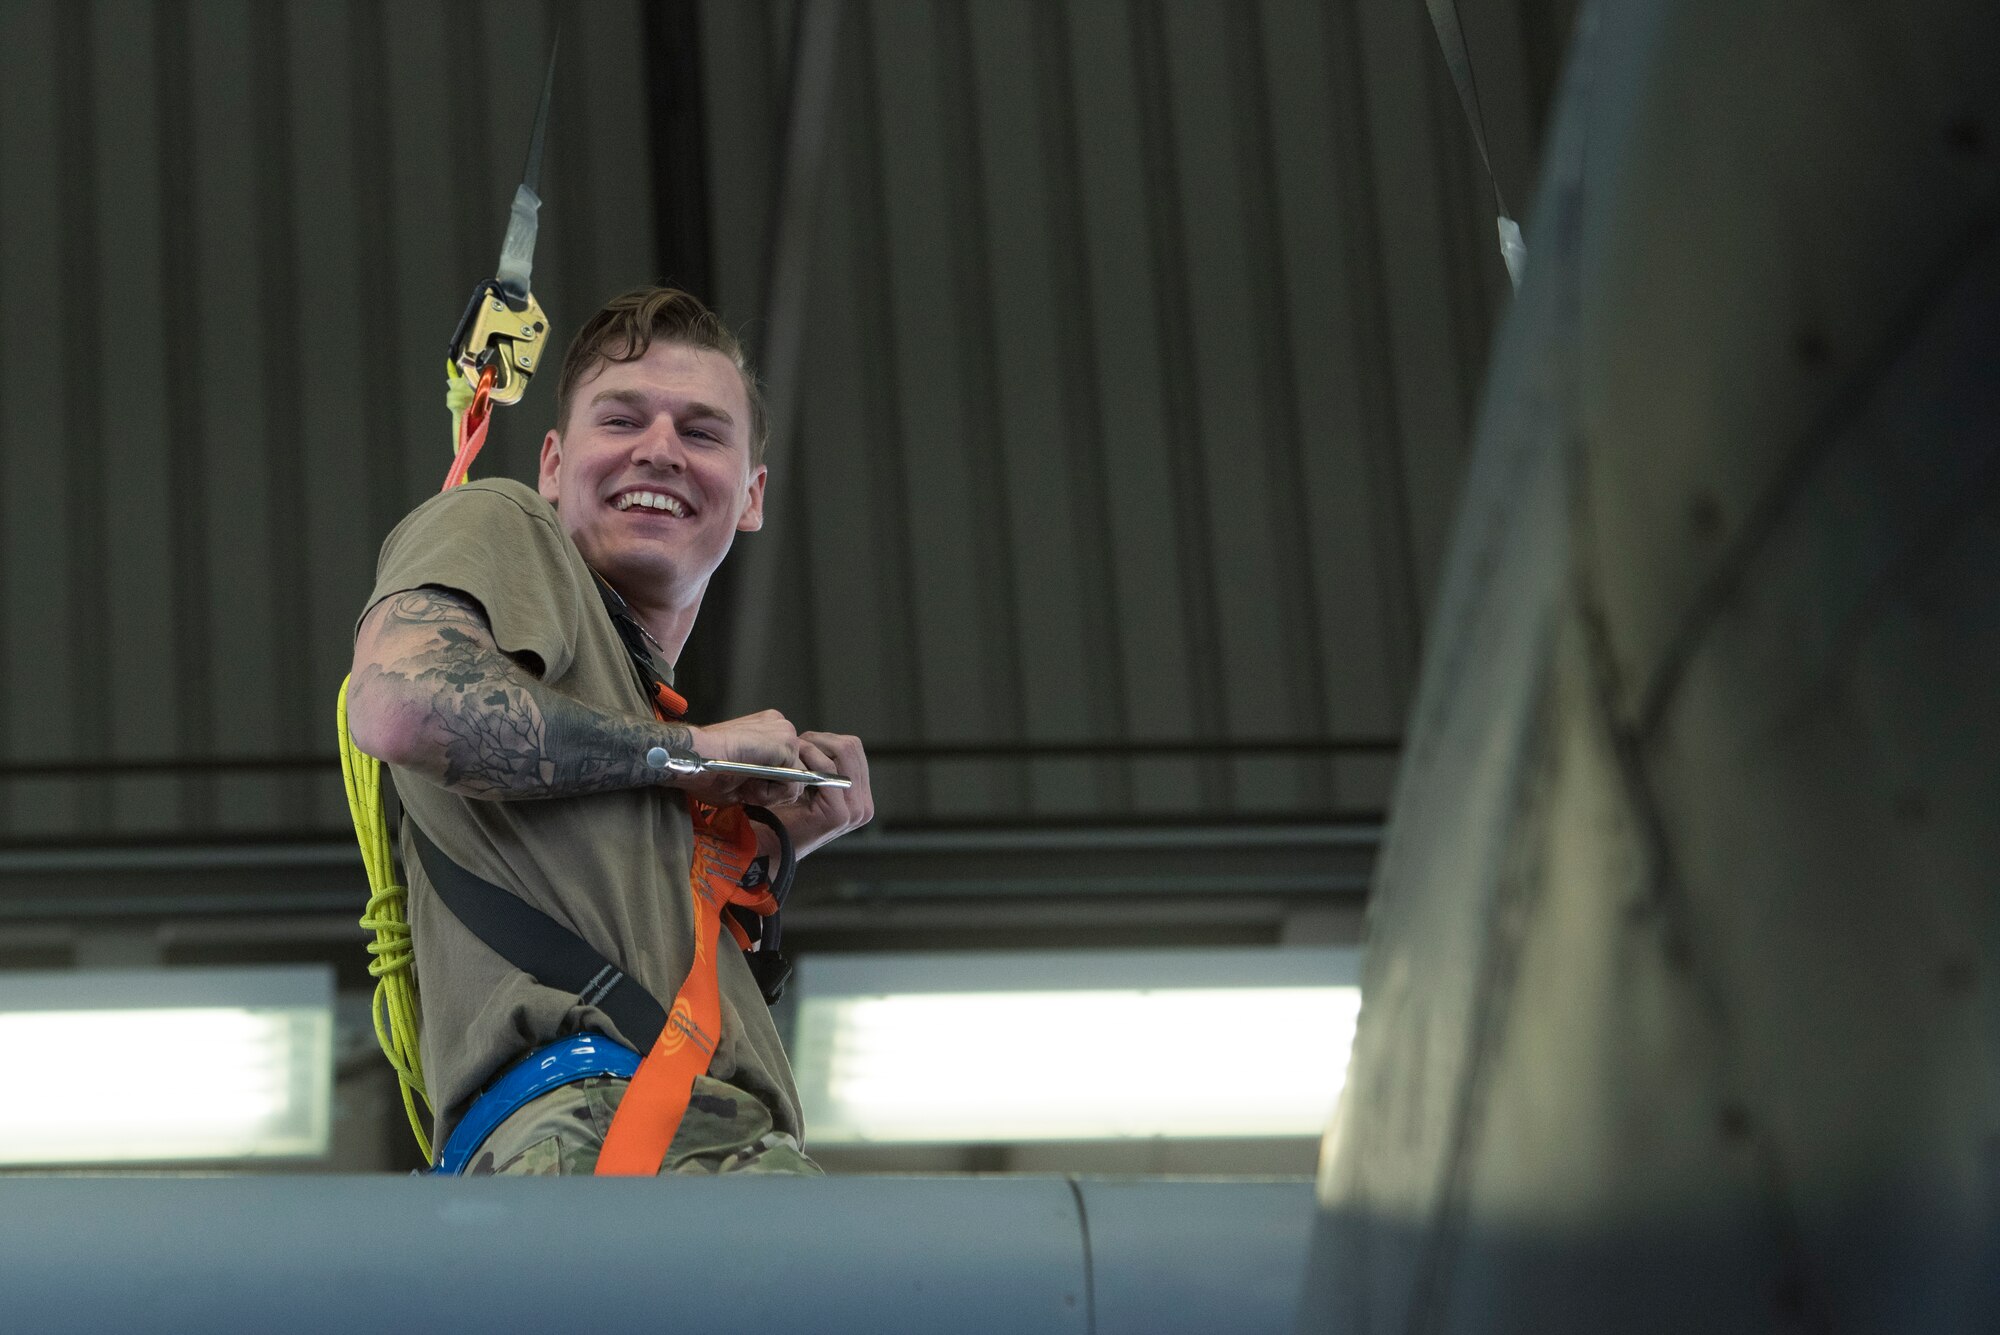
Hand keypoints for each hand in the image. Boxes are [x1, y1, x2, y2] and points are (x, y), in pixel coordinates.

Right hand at [677, 710, 804, 807]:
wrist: (693, 757)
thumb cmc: (706, 769)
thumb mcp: (744, 775)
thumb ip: (764, 778)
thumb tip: (780, 790)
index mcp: (768, 730)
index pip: (786, 765)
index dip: (768, 784)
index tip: (743, 784)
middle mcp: (780, 726)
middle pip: (796, 772)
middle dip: (773, 788)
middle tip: (744, 787)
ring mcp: (786, 732)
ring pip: (796, 779)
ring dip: (771, 792)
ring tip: (745, 785)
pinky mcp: (787, 743)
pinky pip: (793, 782)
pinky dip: (771, 792)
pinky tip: (749, 783)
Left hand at [771, 731, 873, 858]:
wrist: (768, 845)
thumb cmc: (783, 814)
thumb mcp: (813, 787)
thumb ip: (827, 767)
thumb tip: (826, 740)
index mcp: (861, 798)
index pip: (854, 749)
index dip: (826, 741)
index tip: (802, 746)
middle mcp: (863, 805)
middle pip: (851, 746)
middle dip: (821, 741)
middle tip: (797, 748)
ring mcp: (855, 811)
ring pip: (843, 752)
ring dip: (814, 748)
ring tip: (794, 757)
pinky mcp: (840, 814)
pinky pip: (828, 769)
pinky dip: (810, 760)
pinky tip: (793, 765)